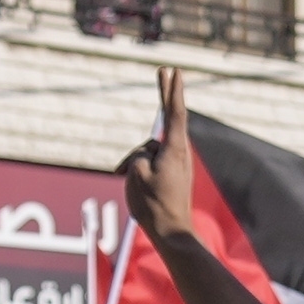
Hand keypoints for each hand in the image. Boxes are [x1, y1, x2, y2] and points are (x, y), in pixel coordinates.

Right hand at [118, 66, 202, 251]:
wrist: (170, 232)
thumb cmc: (153, 204)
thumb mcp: (136, 173)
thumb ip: (140, 155)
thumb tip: (148, 155)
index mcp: (173, 149)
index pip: (174, 112)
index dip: (172, 90)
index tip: (174, 71)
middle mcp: (179, 152)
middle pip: (163, 124)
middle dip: (165, 95)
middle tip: (165, 70)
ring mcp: (176, 163)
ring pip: (150, 149)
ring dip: (134, 159)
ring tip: (124, 177)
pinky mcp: (172, 174)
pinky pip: (152, 162)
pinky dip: (139, 167)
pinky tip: (126, 178)